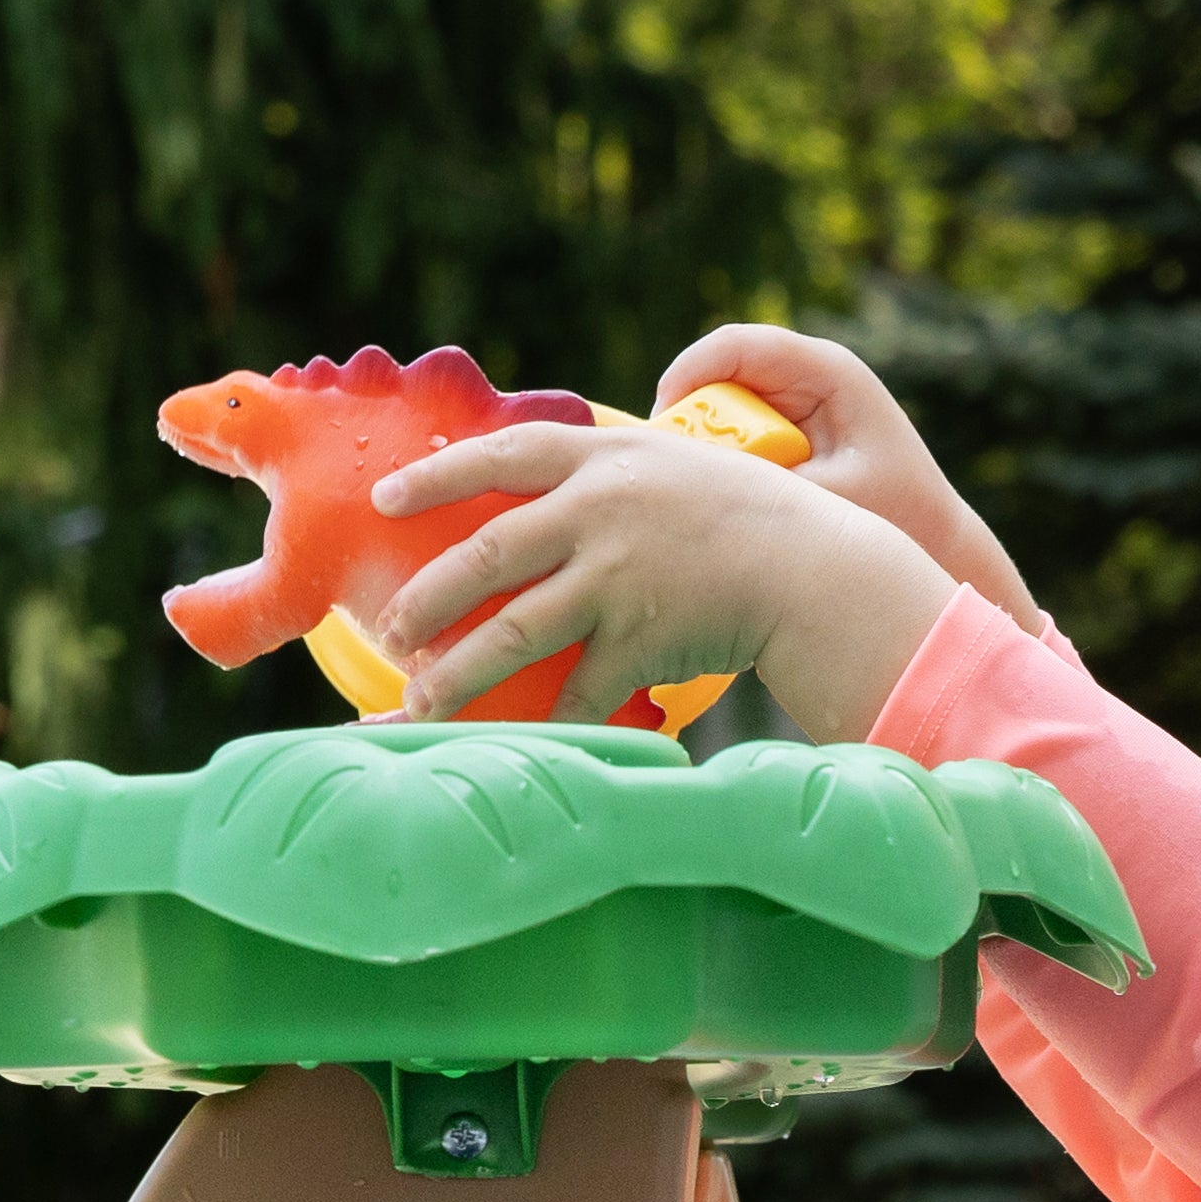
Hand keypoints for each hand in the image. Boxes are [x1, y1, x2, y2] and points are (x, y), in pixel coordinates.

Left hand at [369, 420, 960, 740]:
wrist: (817, 568)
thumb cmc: (755, 516)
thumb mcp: (678, 464)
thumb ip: (615, 475)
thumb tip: (557, 496)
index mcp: (606, 455)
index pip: (498, 454)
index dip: (434, 476)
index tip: (383, 499)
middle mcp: (600, 510)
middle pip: (485, 554)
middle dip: (427, 598)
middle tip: (389, 631)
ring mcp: (617, 576)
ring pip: (512, 631)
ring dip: (459, 674)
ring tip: (419, 705)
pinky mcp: (640, 640)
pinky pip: (578, 691)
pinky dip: (547, 723)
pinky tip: (515, 746)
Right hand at [654, 325, 1044, 633]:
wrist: (938, 542)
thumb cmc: (901, 517)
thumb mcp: (833, 502)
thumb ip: (769, 484)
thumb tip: (702, 479)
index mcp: (828, 371)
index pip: (737, 347)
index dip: (687, 374)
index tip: (660, 424)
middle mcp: (810, 377)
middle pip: (721, 373)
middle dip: (688, 415)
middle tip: (668, 467)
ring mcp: (800, 403)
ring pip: (723, 406)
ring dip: (702, 443)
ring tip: (693, 489)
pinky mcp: (792, 433)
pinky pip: (736, 435)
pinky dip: (720, 462)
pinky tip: (715, 498)